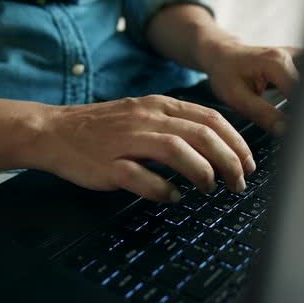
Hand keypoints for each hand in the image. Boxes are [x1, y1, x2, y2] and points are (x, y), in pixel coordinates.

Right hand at [36, 96, 255, 202]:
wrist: (55, 130)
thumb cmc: (105, 127)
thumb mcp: (145, 113)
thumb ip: (178, 123)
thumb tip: (217, 145)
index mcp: (159, 105)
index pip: (210, 118)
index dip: (236, 141)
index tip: (248, 162)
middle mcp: (147, 118)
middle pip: (201, 134)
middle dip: (228, 160)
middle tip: (239, 182)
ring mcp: (126, 140)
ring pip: (176, 150)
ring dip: (201, 172)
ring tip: (211, 188)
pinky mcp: (108, 164)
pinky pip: (140, 177)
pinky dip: (162, 189)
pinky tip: (173, 197)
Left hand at [203, 42, 301, 134]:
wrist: (223, 56)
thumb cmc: (226, 73)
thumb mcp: (238, 98)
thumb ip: (263, 114)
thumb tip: (285, 130)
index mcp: (277, 63)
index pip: (302, 94)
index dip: (303, 115)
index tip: (299, 131)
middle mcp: (290, 56)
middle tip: (302, 128)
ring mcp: (297, 56)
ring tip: (302, 115)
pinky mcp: (299, 60)